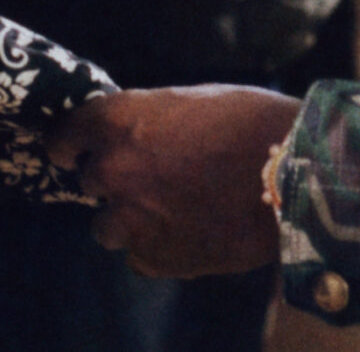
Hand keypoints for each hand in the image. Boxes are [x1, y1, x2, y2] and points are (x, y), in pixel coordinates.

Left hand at [45, 85, 299, 277]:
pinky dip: (159, 246)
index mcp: (118, 122)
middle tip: (152, 177)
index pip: (63, 136)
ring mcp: (131, 220)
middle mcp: (113, 171)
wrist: (296, 176)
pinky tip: (193, 230)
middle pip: (89, 181)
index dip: (72, 144)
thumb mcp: (191, 101)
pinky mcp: (155, 259)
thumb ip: (149, 119)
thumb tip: (133, 135)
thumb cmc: (251, 123)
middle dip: (114, 180)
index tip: (77, 150)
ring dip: (131, 219)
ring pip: (107, 226)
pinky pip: (141, 256)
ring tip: (175, 209)